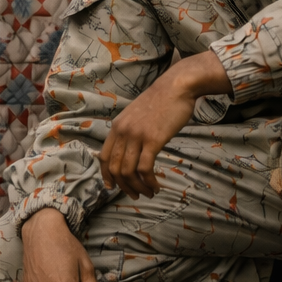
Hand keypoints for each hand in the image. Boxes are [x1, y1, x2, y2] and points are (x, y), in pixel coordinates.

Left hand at [100, 49, 230, 199]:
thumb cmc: (161, 100)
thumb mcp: (136, 114)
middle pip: (115, 168)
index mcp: (117, 126)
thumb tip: (130, 150)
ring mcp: (137, 136)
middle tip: (136, 195)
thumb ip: (130, 130)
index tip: (112, 187)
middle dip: (124, 187)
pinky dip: (149, 182)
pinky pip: (144, 169)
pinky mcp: (152, 140)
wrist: (177, 87)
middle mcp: (123, 131)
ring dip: (138, 188)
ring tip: (149, 192)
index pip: (104, 157)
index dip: (106, 176)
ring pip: (128, 172)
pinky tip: (156, 185)